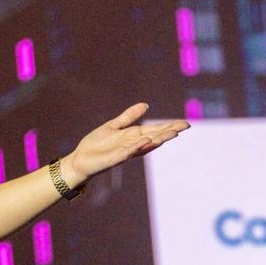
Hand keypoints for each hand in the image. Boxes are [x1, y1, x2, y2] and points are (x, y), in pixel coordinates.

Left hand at [60, 104, 187, 187]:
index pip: (155, 130)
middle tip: (184, 126)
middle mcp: (133, 145)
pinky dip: (137, 147)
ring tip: (172, 133)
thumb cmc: (96, 144)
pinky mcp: (115, 159)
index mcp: (133, 137)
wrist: (80, 159)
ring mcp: (125, 153)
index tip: (185, 123)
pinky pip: (128, 152)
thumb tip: (146, 105)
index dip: (169, 127)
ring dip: (158, 140)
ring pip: (145, 146)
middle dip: (169, 132)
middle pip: (155, 138)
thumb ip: (129, 117)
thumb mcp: (114, 126)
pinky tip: (146, 140)